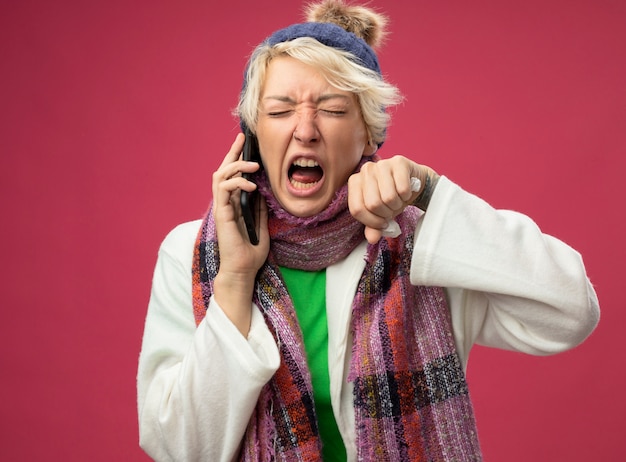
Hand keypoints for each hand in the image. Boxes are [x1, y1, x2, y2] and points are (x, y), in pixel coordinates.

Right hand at [211, 133, 268, 335]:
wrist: (243, 270)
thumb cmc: (250, 252)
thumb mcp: (261, 225)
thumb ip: (259, 208)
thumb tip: (263, 191)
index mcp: (232, 205)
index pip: (231, 176)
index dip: (236, 158)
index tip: (244, 143)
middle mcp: (224, 204)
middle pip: (222, 171)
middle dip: (231, 153)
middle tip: (241, 139)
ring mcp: (221, 208)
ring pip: (220, 176)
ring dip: (236, 166)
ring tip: (253, 165)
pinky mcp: (221, 214)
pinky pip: (224, 190)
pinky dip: (237, 182)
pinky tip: (251, 185)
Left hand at [347, 155, 438, 243]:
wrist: (414, 183)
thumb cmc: (392, 198)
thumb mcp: (380, 215)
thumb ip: (373, 227)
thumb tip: (372, 238)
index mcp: (354, 182)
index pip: (357, 209)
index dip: (371, 222)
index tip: (382, 224)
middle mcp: (365, 170)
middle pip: (373, 204)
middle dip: (387, 213)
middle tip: (392, 209)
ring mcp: (382, 164)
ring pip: (389, 197)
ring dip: (398, 205)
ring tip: (399, 200)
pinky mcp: (399, 162)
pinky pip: (403, 189)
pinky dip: (407, 196)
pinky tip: (406, 191)